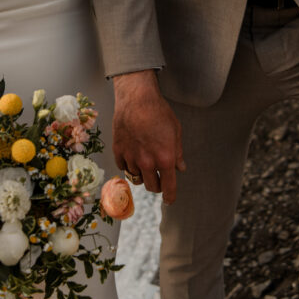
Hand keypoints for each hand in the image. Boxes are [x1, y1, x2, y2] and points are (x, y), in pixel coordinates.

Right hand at [112, 70, 185, 203]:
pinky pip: (123, 167)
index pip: (168, 187)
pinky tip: (133, 156)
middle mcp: (147, 162)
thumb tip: (180, 168)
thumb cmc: (159, 112)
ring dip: (142, 174)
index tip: (169, 199)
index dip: (170, 196)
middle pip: (151, 186)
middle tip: (158, 178)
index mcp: (165, 159)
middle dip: (157, 185)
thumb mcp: (176, 131)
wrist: (137, 98)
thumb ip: (178, 152)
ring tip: (145, 162)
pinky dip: (129, 165)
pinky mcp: (118, 151)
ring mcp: (131, 158)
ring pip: (137, 178)